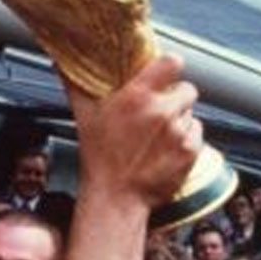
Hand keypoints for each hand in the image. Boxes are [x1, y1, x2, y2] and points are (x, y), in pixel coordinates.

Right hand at [67, 54, 201, 212]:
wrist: (115, 197)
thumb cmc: (98, 157)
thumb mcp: (84, 115)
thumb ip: (77, 83)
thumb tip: (64, 62)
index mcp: (137, 97)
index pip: (172, 62)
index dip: (170, 66)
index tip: (165, 74)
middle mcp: (161, 112)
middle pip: (187, 89)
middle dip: (176, 98)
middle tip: (158, 113)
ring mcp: (178, 133)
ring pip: (191, 114)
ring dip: (180, 121)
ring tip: (158, 136)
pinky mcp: (190, 152)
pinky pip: (197, 135)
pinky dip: (186, 141)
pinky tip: (166, 149)